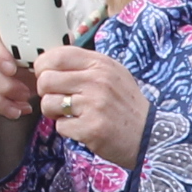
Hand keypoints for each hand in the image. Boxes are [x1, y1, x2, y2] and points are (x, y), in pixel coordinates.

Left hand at [35, 45, 149, 167]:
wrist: (148, 135)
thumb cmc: (126, 105)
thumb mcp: (113, 74)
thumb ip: (85, 65)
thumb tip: (49, 63)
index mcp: (100, 64)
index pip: (57, 56)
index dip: (43, 66)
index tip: (46, 75)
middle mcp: (97, 81)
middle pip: (46, 80)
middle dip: (46, 92)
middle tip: (59, 99)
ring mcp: (93, 105)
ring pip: (48, 104)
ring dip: (55, 112)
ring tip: (71, 114)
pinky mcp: (90, 128)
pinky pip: (60, 126)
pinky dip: (68, 129)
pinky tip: (83, 127)